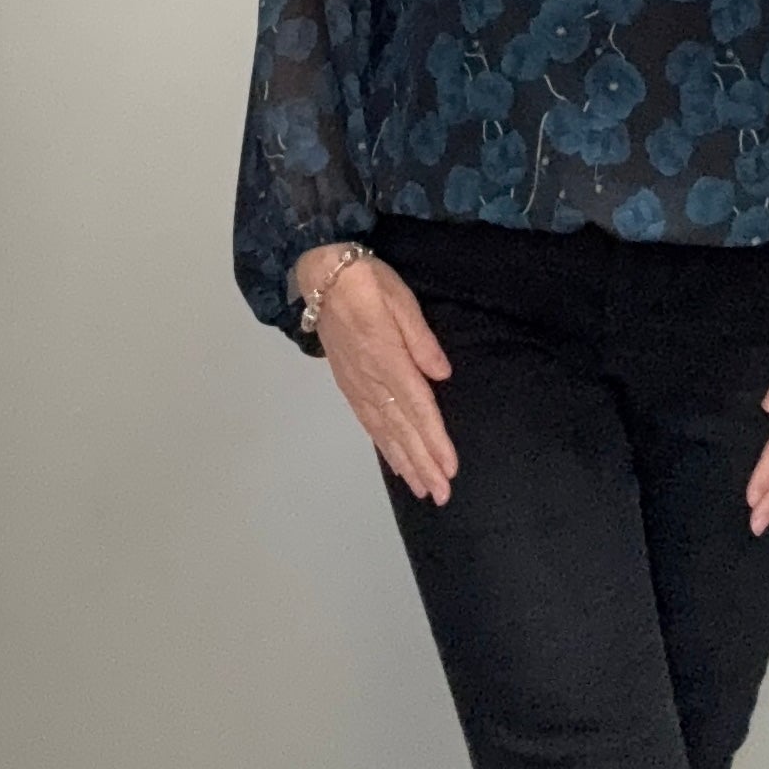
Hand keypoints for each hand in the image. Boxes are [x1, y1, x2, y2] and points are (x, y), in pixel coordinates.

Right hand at [306, 252, 459, 504]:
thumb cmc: (366, 281)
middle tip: (441, 494)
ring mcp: (356, 384)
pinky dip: (382, 446)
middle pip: (401, 428)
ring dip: (404, 461)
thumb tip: (442, 374)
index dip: (433, 440)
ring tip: (422, 488)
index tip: (449, 468)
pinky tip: (394, 460)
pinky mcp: (347, 383)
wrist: (320, 275)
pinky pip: (367, 422)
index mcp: (386, 358)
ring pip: (383, 431)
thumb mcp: (400, 299)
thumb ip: (420, 339)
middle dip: (422, 463)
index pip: (417, 407)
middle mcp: (370, 379)